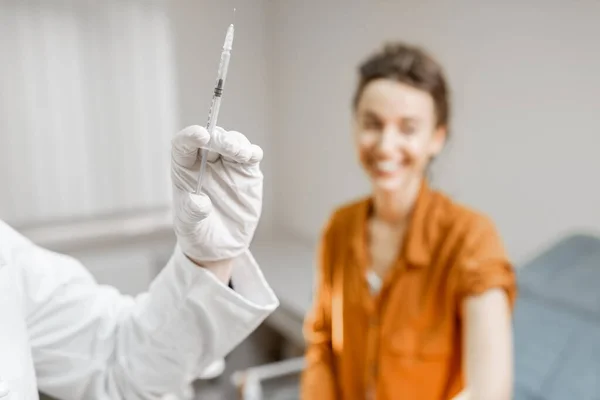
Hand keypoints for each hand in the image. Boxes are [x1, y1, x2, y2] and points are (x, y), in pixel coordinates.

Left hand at [171, 125, 262, 262]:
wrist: (219, 245)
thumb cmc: (197, 232)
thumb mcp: (189, 227)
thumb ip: (191, 214)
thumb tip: (198, 202)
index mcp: (184, 168)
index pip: (183, 144)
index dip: (190, 136)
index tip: (200, 135)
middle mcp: (205, 161)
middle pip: (212, 138)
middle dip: (220, 139)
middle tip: (229, 148)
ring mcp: (227, 164)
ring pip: (233, 142)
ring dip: (238, 144)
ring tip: (242, 155)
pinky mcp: (246, 172)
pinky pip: (251, 155)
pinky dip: (252, 152)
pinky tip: (252, 156)